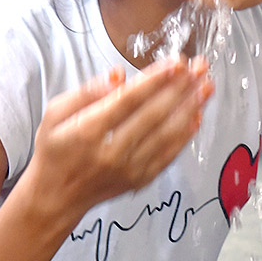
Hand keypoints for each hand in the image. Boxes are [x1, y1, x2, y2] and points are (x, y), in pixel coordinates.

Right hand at [27, 56, 213, 220]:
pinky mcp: (141, 179)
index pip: (128, 100)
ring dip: (190, 108)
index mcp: (88, 131)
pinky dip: (185, 135)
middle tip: (200, 66)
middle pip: (154, 115)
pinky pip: (168, 155)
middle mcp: (112, 152)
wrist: (56, 198)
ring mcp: (129, 169)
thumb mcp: (55, 113)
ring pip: (167, 134)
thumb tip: (118, 75)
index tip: (177, 62)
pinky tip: (198, 115)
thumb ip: (86, 92)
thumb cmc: (56, 149)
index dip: (155, 80)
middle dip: (181, 88)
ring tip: (206, 86)